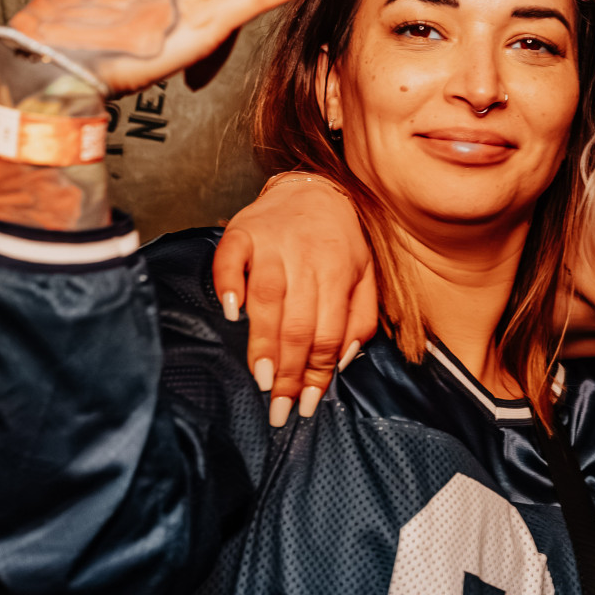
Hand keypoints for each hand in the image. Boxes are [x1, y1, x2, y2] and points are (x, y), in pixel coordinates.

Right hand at [213, 175, 378, 421]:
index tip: (305, 405)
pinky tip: (230, 313)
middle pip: (298, 323)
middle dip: (288, 371)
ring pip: (268, 298)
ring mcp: (272, 244)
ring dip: (263, 341)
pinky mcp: (242, 232)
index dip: (318, 373)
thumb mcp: (366, 276)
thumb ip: (362, 319)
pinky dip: (228, 285)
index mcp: (340, 272)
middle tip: (277, 408)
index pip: (329, 332)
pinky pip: (231, 260)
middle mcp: (307, 258)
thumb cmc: (340, 240)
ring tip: (260, 378)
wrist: (314, 185)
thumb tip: (343, 362)